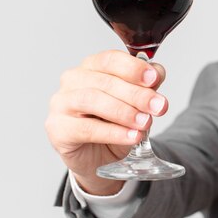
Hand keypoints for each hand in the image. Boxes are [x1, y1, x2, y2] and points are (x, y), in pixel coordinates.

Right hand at [45, 50, 167, 195]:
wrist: (99, 158)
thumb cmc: (115, 124)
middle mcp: (73, 80)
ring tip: (145, 122)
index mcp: (92, 66)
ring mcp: (61, 103)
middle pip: (105, 81)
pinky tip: (132, 136)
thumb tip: (157, 73)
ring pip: (93, 100)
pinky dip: (113, 133)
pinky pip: (86, 129)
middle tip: (159, 106)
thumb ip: (146, 86)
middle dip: (137, 94)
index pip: (110, 59)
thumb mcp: (136, 103)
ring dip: (124, 112)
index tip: (154, 78)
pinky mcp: (58, 128)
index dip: (133, 68)